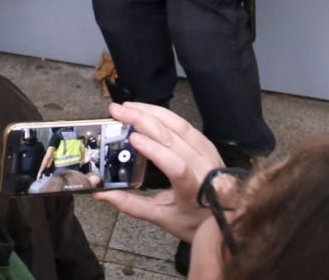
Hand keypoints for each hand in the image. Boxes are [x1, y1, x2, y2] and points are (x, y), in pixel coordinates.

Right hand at [96, 102, 231, 242]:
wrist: (227, 217)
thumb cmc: (196, 221)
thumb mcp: (163, 219)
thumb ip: (132, 205)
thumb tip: (102, 195)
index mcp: (195, 190)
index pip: (176, 166)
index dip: (155, 150)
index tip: (132, 138)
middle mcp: (205, 168)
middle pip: (175, 138)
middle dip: (143, 120)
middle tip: (117, 111)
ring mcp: (209, 154)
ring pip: (181, 126)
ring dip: (153, 112)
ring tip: (129, 106)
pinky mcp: (207, 146)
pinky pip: (185, 125)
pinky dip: (165, 115)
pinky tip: (148, 111)